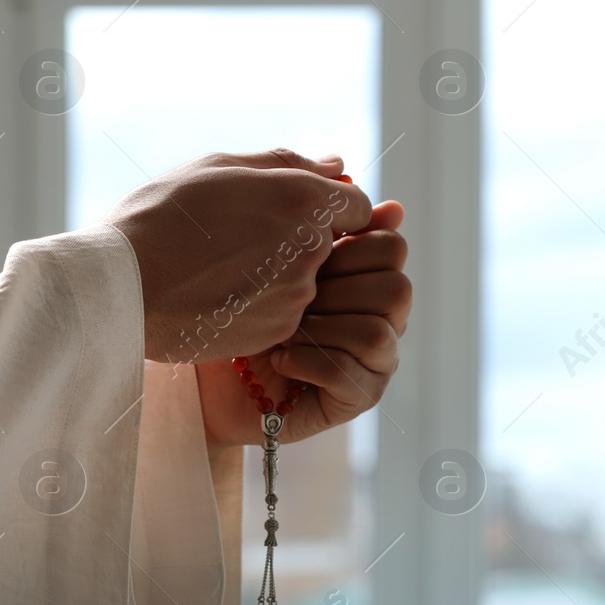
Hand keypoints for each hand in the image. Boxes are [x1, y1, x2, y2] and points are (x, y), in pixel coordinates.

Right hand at [104, 149, 372, 362]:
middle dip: (297, 239)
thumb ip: (288, 165)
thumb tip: (337, 167)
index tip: (297, 211)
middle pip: (330, 245)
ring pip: (306, 280)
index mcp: (304, 200)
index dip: (331, 207)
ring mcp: (297, 295)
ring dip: (277, 273)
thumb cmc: (161, 216)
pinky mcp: (278, 330)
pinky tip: (219, 294)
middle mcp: (311, 249)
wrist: (119, 286)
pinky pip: (284, 312)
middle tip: (241, 239)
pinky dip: (261, 304)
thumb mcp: (219, 168)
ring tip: (220, 267)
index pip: (357, 207)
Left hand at [197, 199, 410, 450]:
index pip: (393, 248)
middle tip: (293, 299)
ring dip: (319, 330)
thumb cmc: (238, 307)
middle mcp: (384, 318)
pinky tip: (278, 358)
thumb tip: (393, 208)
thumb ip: (329, 224)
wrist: (207, 373)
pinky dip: (306, 361)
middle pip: (397, 290)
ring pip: (375, 332)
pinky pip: (347, 372)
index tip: (307, 257)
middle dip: (336, 291)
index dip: (351, 247)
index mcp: (370, 277)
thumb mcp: (281, 256)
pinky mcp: (358, 397)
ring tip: (282, 332)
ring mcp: (376, 360)